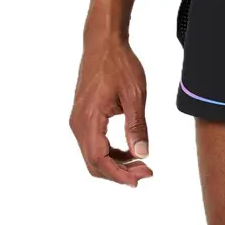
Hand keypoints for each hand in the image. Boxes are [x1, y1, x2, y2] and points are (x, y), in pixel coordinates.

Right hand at [70, 34, 152, 186]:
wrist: (103, 44)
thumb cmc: (120, 65)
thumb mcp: (135, 96)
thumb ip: (137, 126)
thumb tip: (142, 154)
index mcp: (89, 119)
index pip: (99, 159)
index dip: (118, 174)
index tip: (139, 179)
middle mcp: (78, 123)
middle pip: (94, 162)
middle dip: (119, 173)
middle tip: (146, 172)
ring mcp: (79, 120)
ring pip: (93, 155)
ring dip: (116, 164)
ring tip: (142, 163)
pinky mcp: (83, 117)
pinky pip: (93, 144)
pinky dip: (111, 153)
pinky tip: (130, 151)